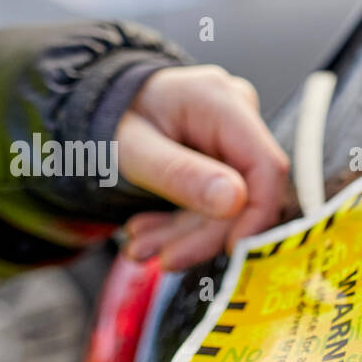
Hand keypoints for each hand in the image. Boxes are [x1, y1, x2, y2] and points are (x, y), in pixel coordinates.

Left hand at [118, 65, 294, 269]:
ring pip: (229, 206)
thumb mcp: (132, 147)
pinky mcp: (224, 162)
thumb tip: (236, 201)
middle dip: (206, 234)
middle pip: (246, 192)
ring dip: (186, 235)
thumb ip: (181, 173)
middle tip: (165, 260)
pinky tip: (148, 234)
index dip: (257, 213)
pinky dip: (182, 225)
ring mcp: (232, 140)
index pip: (266, 165)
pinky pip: (215, 204)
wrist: (96, 105)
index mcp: (220, 102)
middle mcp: (237, 117)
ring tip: (140, 248)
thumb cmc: (110, 115)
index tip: (231, 250)